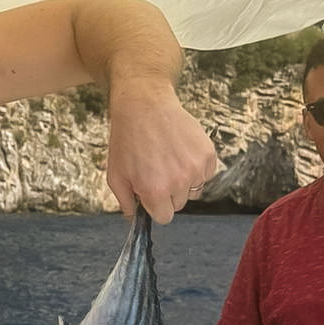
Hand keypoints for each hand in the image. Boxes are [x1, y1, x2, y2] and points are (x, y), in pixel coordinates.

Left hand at [105, 82, 219, 222]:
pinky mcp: (208, 154)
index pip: (164, 217)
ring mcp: (196, 167)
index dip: (155, 206)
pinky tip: (180, 151)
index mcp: (155, 191)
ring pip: (194, 190)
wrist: (144, 105)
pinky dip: (196, 167)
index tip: (151, 193)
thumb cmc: (127, 139)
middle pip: (179, 204)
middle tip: (157, 170)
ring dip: (183, 181)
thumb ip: (125, 203)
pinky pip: (206, 174)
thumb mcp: (116, 175)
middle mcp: (179, 182)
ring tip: (168, 159)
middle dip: (168, 193)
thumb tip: (134, 219)